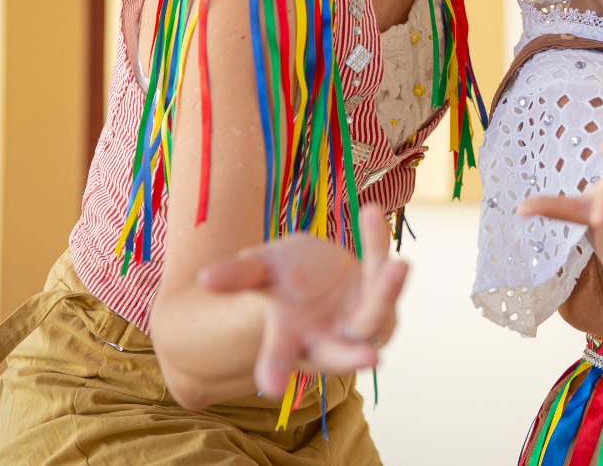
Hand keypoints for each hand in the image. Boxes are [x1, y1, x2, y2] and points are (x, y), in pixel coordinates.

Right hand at [197, 206, 407, 397]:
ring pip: (376, 314)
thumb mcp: (258, 271)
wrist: (311, 274)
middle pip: (342, 353)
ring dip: (387, 291)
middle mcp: (327, 340)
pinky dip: (377, 243)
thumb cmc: (278, 281)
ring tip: (397, 264)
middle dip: (355, 358)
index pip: (279, 359)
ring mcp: (358, 323)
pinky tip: (369, 213)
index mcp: (290, 340)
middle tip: (371, 359)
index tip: (270, 388)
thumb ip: (237, 275)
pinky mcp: (380, 299)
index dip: (274, 371)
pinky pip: (381, 270)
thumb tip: (204, 278)